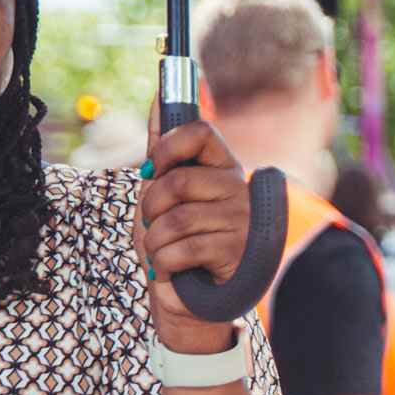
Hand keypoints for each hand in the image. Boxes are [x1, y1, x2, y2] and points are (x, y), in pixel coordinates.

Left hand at [136, 120, 255, 354]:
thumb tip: (159, 93)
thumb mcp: (163, 193)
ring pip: (177, 218)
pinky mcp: (237, 253)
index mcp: (223, 169)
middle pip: (179, 180)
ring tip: (162, 252)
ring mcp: (242, 221)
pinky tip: (171, 270)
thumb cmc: (177, 241)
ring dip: (155, 241)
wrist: (194, 300)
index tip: (152, 167)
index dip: (169, 144)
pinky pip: (183, 248)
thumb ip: (164, 150)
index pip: (201, 131)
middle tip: (155, 223)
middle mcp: (239, 190)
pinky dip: (163, 263)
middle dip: (151, 206)